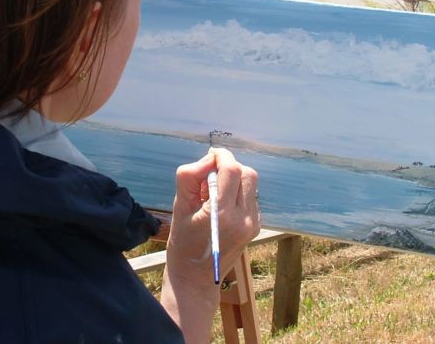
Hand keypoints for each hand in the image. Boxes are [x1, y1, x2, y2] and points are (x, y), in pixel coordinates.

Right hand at [160, 148, 259, 341]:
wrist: (195, 279)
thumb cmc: (182, 244)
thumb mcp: (179, 208)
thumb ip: (190, 178)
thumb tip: (208, 160)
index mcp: (223, 215)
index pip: (231, 170)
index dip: (221, 156)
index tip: (210, 155)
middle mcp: (243, 219)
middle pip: (247, 174)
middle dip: (229, 166)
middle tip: (209, 175)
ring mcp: (252, 224)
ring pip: (251, 184)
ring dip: (234, 178)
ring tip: (213, 191)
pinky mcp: (255, 227)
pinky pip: (250, 197)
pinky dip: (237, 192)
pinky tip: (221, 204)